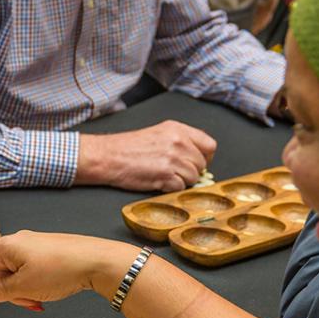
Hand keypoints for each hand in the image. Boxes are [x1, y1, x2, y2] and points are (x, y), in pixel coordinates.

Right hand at [0, 231, 136, 308]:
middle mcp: (14, 243)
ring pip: (12, 276)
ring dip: (21, 292)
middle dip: (5, 292)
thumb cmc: (62, 269)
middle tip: (29, 302)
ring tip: (42, 298)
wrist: (98, 260)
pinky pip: (27, 273)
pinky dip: (32, 286)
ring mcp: (30, 246)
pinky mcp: (44, 252)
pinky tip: (47, 292)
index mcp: (3, 247)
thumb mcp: (24, 287)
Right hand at [75, 120, 216, 190]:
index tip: (195, 162)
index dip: (204, 157)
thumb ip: (180, 142)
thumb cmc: (128, 147)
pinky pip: (180, 188)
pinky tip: (157, 181)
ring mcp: (173, 158)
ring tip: (163, 176)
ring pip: (192, 178)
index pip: (209, 145)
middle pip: (201, 164)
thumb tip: (197, 158)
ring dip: (180, 181)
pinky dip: (170, 188)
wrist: (108, 156)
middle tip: (173, 171)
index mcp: (178, 129)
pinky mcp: (166, 175)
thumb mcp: (158, 134)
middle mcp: (179, 142)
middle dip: (190, 171)